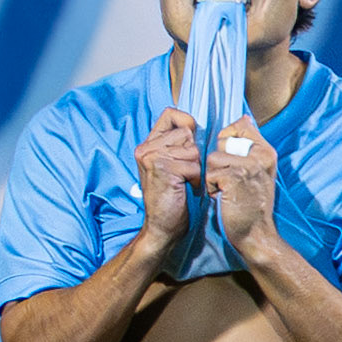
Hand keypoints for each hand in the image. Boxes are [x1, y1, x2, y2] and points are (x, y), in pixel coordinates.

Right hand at [134, 107, 199, 253]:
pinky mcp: (162, 168)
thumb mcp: (173, 166)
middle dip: (193, 154)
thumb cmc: (172, 200)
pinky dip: (195, 179)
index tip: (190, 144)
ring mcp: (152, 156)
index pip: (171, 114)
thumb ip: (178, 145)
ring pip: (192, 150)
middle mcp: (146, 148)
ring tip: (183, 182)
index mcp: (148, 145)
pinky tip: (185, 189)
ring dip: (195, 168)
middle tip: (183, 174)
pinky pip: (193, 165)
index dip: (187, 123)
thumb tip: (195, 126)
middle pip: (186, 133)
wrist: (162, 228)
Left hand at [207, 117, 278, 258]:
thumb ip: (251, 148)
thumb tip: (243, 118)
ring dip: (214, 178)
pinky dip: (212, 189)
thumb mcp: (259, 173)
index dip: (227, 140)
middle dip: (219, 163)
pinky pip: (210, 175)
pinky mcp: (234, 178)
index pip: (240, 125)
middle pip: (222, 142)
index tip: (230, 161)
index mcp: (267, 151)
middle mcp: (261, 155)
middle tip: (230, 183)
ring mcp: (248, 166)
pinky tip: (223, 199)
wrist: (257, 235)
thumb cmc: (253, 207)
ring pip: (212, 159)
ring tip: (226, 192)